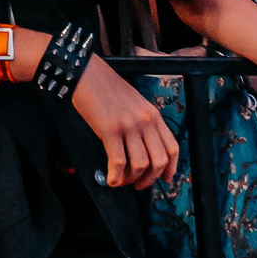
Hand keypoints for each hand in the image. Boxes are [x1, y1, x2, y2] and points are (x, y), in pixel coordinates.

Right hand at [70, 57, 177, 188]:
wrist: (84, 72)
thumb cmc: (105, 88)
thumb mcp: (133, 103)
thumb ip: (141, 123)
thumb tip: (140, 149)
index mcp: (153, 114)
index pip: (172, 148)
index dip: (170, 169)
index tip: (164, 179)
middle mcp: (145, 121)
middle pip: (158, 161)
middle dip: (149, 179)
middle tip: (138, 185)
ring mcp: (129, 125)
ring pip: (140, 165)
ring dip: (131, 179)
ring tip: (121, 181)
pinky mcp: (110, 129)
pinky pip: (119, 162)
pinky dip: (116, 176)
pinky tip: (110, 180)